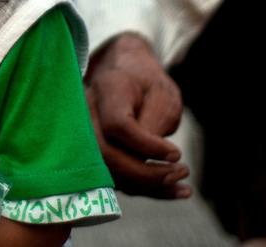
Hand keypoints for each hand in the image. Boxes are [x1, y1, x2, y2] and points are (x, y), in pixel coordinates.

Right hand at [85, 33, 189, 198]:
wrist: (123, 75)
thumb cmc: (146, 84)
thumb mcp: (161, 94)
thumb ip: (154, 123)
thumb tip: (149, 162)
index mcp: (107, 90)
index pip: (118, 125)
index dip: (147, 146)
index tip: (176, 153)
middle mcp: (86, 113)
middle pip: (106, 153)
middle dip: (146, 173)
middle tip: (181, 172)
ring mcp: (83, 135)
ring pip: (107, 172)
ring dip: (146, 186)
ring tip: (182, 185)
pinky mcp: (91, 153)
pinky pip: (113, 178)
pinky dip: (143, 189)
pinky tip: (172, 190)